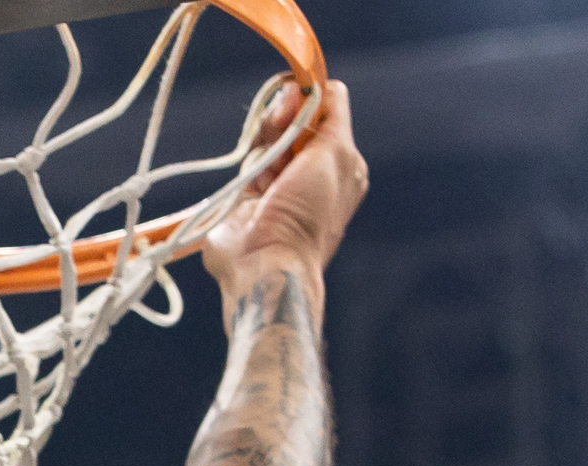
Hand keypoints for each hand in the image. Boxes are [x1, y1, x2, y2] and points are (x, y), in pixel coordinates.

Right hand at [202, 78, 366, 296]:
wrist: (267, 261)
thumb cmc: (308, 211)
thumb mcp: (335, 152)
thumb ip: (332, 112)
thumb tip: (318, 82)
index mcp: (340, 158)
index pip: (325, 107)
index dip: (308, 98)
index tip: (295, 102)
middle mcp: (311, 166)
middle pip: (293, 118)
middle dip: (282, 121)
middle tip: (278, 132)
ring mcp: (279, 180)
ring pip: (267, 138)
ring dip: (264, 147)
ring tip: (267, 174)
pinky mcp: (248, 193)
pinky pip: (247, 160)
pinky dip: (249, 166)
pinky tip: (254, 185)